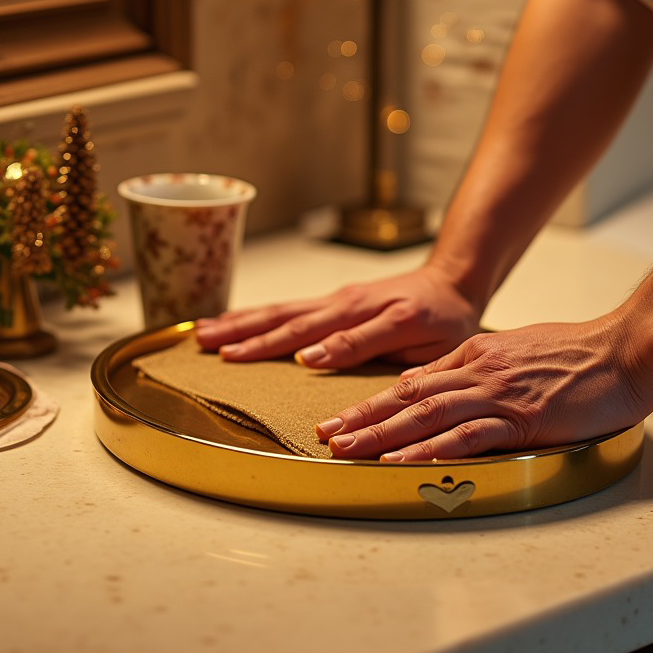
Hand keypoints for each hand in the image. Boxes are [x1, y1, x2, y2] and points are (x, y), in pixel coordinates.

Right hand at [194, 266, 481, 367]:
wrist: (449, 281)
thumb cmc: (447, 321)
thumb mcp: (440, 346)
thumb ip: (402, 357)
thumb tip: (354, 370)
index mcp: (393, 318)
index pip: (354, 337)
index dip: (329, 349)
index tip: (300, 361)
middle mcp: (356, 303)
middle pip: (302, 321)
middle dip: (258, 336)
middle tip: (217, 350)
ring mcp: (338, 299)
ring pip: (282, 313)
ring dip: (241, 324)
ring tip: (202, 335)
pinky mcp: (328, 300)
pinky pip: (285, 309)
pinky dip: (251, 316)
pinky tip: (223, 324)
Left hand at [314, 319, 652, 460]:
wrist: (625, 349)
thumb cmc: (579, 354)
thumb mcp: (516, 351)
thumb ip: (475, 368)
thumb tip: (435, 385)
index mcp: (476, 355)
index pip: (413, 381)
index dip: (374, 402)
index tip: (344, 418)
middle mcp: (479, 371)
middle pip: (409, 396)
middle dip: (363, 418)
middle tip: (325, 435)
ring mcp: (499, 393)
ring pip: (428, 414)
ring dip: (383, 434)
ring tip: (347, 449)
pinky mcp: (523, 417)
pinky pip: (468, 435)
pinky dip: (432, 448)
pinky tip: (404, 460)